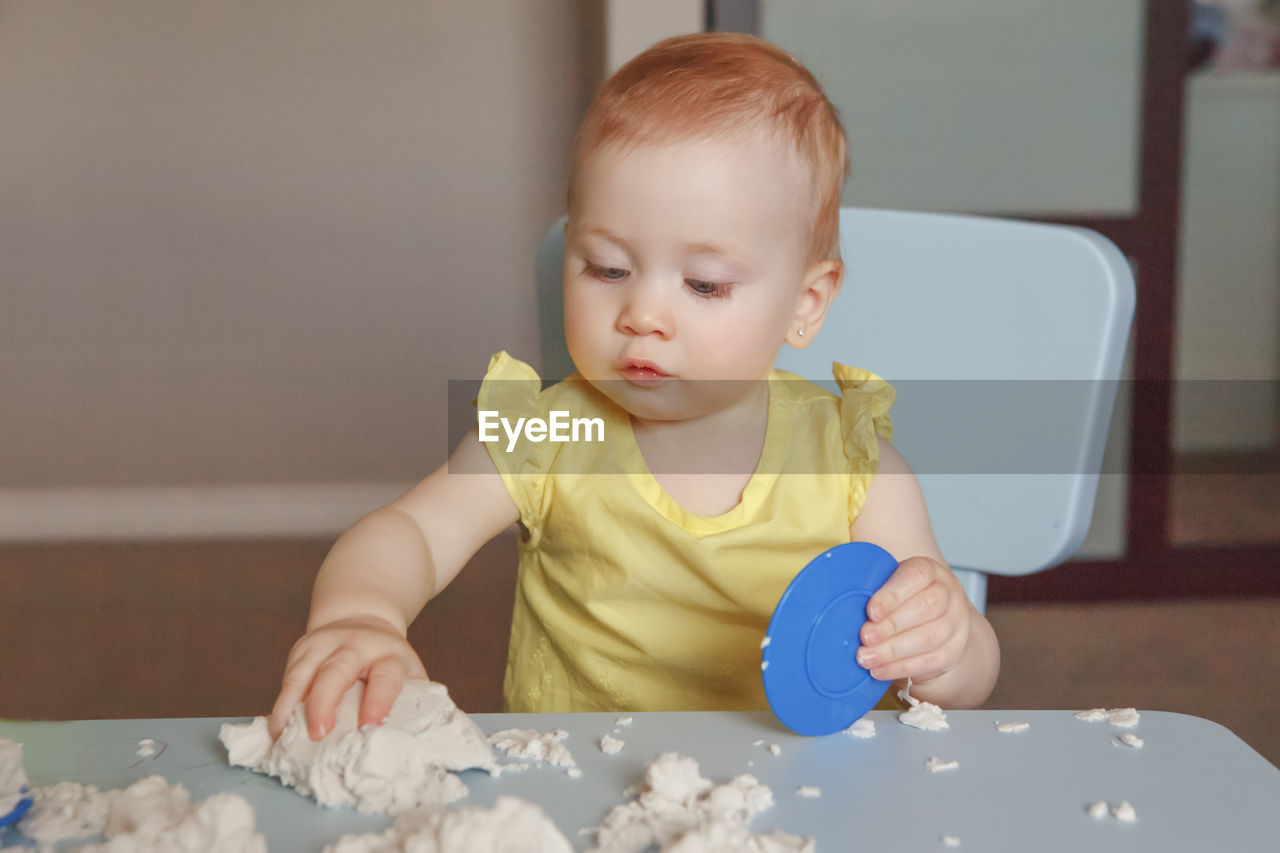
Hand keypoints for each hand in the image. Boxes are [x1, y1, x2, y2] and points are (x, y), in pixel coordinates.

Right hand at [268, 615, 426, 740]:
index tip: (370, 726)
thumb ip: (411, 701)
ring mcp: (324, 644)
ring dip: (291, 706)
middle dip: (325, 702)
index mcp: (388, 654)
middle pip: (337, 670)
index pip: (385, 676)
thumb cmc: (388, 660)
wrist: (362, 620)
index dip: (378, 701)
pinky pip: (287, 678)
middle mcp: (355, 645)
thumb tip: (412, 742)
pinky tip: (277, 728)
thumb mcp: (407, 672)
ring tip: (284, 736)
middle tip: (319, 733)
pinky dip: (281, 705)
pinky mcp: (301, 649)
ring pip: (303, 672)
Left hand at [855, 556, 971, 686]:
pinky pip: (930, 661)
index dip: (893, 595)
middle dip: (891, 625)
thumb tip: (845, 605)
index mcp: (930, 572)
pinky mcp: (953, 650)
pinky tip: (880, 669)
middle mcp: (949, 594)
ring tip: (867, 657)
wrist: (936, 621)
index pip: (917, 576)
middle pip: (926, 608)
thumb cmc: (906, 600)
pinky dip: (901, 667)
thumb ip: (876, 591)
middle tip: (865, 637)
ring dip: (893, 650)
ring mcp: (956, 623)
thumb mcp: (892, 586)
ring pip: (929, 637)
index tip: (871, 611)